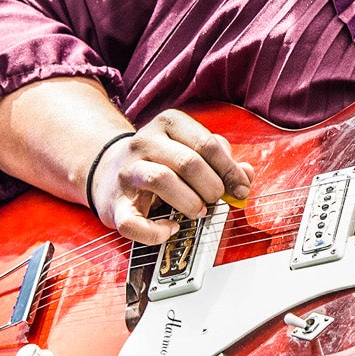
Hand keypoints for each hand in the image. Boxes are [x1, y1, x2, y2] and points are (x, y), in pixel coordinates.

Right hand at [91, 109, 254, 244]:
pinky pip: (134, 223)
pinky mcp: (114, 204)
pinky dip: (156, 232)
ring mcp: (127, 171)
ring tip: (198, 211)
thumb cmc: (160, 162)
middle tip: (216, 200)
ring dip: (190, 202)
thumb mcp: (190, 149)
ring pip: (162, 180)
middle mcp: (144, 142)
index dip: (229, 170)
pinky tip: (170, 228)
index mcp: (168, 124)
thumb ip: (220, 159)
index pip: (207, 144)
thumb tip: (246, 176)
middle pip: (188, 162)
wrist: (108, 172)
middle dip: (212, 187)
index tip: (240, 188)